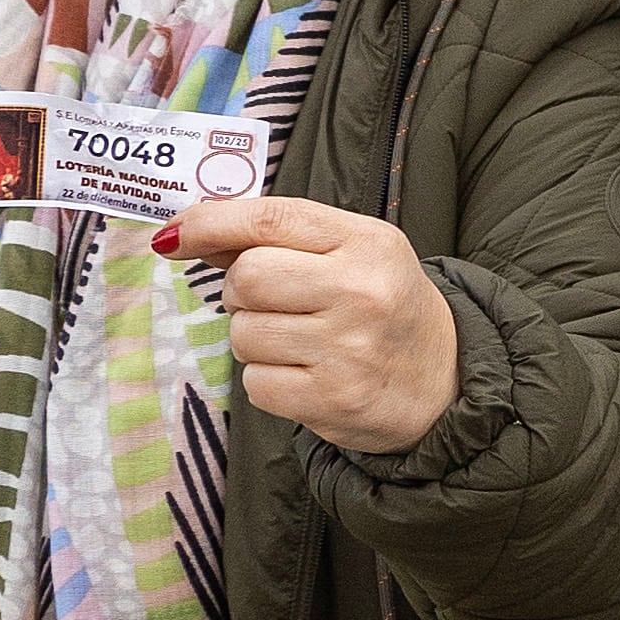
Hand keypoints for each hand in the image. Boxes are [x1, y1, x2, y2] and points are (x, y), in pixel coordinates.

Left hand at [159, 196, 461, 453]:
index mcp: (368, 242)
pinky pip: (255, 384)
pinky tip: (305, 375)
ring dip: (255, 339)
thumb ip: (277, 239)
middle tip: (275, 303)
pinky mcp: (333, 399)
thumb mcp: (350, 254)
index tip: (174, 235)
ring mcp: (348, 349)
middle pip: (247, 279)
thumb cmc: (384, 306)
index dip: (211, 223)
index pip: (272, 220)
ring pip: (244, 334)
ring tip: (300, 342)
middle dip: (242, 293)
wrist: (446, 380)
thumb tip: (186, 231)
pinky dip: (268, 381)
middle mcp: (362, 291)